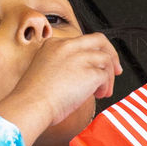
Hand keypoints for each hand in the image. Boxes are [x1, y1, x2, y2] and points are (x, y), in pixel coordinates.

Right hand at [0, 33, 121, 145]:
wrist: (30, 105)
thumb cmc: (32, 97)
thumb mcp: (45, 71)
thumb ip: (64, 66)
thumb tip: (82, 75)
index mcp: (54, 44)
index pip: (81, 42)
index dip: (92, 53)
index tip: (96, 64)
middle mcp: (68, 46)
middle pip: (99, 40)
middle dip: (111, 54)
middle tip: (116, 69)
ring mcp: (80, 57)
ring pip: (106, 59)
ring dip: (109, 77)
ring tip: (102, 91)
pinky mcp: (90, 72)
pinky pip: (106, 76)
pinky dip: (106, 86)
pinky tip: (98, 95)